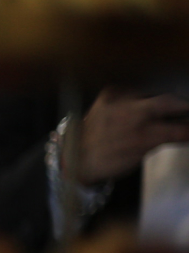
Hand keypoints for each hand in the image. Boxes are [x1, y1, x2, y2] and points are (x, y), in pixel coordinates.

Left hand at [73, 87, 188, 184]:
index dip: (188, 129)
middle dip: (182, 105)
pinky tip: (140, 105)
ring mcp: (118, 101)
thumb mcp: (139, 156)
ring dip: (160, 101)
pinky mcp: (108, 94)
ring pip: (151, 94)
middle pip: (167, 101)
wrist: (75, 154)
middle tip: (185, 110)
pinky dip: (139, 97)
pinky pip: (132, 91)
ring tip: (165, 109)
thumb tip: (179, 130)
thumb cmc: (107, 160)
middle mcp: (130, 116)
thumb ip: (160, 140)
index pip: (178, 129)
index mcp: (141, 137)